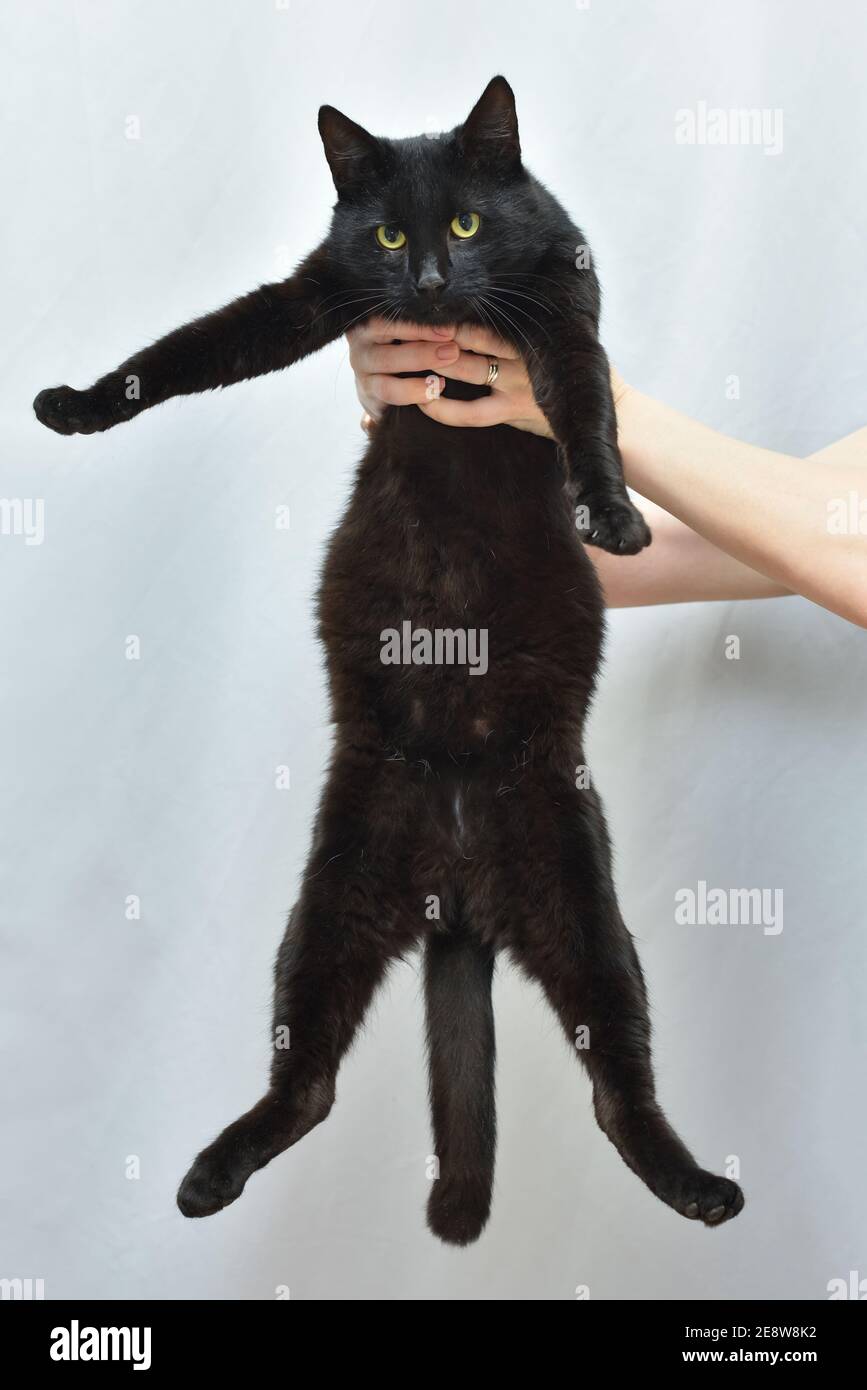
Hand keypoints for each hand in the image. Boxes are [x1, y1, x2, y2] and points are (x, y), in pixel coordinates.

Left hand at [347, 316, 628, 436]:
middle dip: (425, 330)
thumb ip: (523, 319)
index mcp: (526, 330)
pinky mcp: (514, 414)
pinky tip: (420, 402)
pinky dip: (443, 408)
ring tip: (397, 356)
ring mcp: (515, 384)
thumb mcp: (555, 335)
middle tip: (390, 323)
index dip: (443, 308)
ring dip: (427, 362)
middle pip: (461, 336)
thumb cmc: (575, 367)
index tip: (412, 303)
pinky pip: (471, 414)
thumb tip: (500, 291)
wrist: (612, 411)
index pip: (476, 314)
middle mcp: (518, 353)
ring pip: (462, 369)